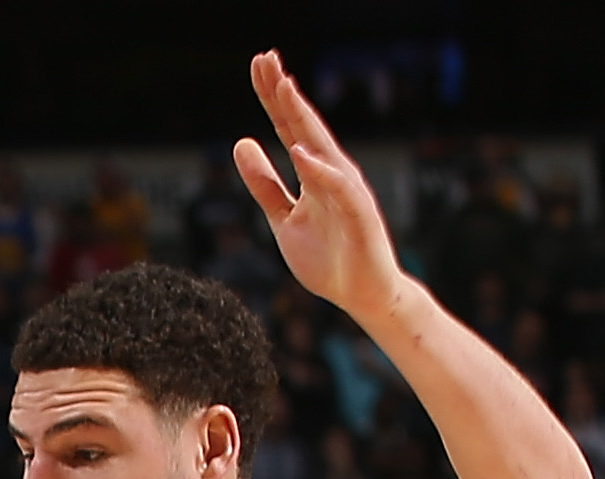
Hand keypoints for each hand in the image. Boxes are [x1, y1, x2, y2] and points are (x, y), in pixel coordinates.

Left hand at [235, 52, 407, 320]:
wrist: (362, 295)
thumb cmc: (328, 257)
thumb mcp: (283, 218)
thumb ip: (264, 184)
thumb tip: (242, 143)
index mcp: (313, 172)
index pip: (288, 127)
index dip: (272, 97)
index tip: (258, 65)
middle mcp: (332, 173)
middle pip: (304, 126)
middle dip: (284, 92)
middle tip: (266, 57)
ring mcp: (346, 192)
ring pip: (322, 148)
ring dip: (303, 117)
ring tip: (283, 88)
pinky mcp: (359, 216)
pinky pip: (338, 189)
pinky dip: (320, 170)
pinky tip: (300, 151)